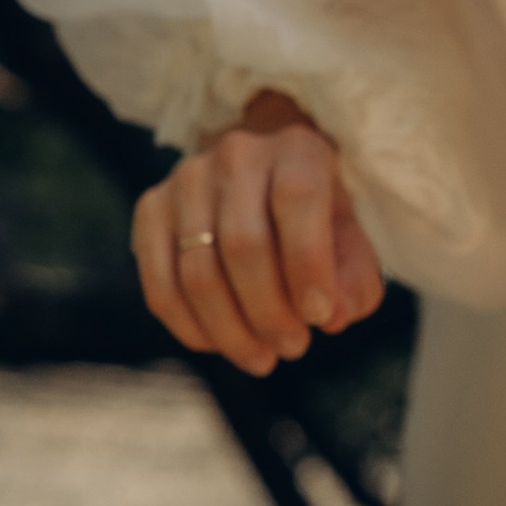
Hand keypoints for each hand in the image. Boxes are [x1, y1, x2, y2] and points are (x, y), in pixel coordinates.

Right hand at [131, 92, 383, 374]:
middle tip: (292, 347)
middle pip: (242, 245)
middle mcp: (237, 156)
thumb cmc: (315, 221)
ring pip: (198, 274)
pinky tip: (220, 344)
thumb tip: (332, 317)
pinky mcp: (151, 210)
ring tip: (262, 355)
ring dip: (232, 331)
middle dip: (270, 312)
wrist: (264, 180)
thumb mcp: (351, 243)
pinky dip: (192, 329)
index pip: (297, 199)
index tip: (320, 317)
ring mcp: (186, 181)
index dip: (308, 265)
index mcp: (297, 150)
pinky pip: (161, 287)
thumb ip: (354, 282)